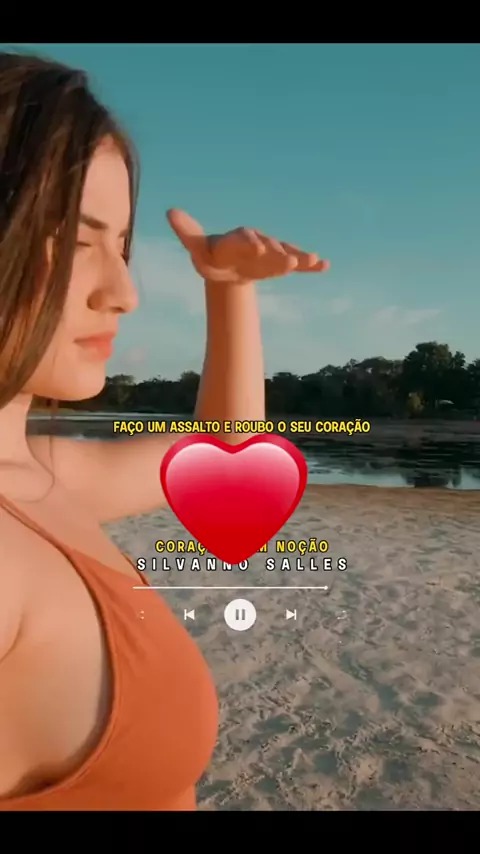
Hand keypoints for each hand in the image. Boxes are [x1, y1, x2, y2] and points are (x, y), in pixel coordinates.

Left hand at [166, 208, 328, 283]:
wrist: (226, 267)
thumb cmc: (211, 256)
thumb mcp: (197, 248)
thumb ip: (188, 232)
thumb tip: (170, 211)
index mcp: (237, 238)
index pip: (244, 238)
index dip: (249, 242)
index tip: (256, 248)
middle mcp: (258, 242)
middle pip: (269, 246)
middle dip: (278, 252)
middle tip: (288, 260)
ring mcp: (271, 253)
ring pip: (285, 253)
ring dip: (299, 257)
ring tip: (313, 259)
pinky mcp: (280, 264)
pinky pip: (297, 263)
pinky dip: (310, 265)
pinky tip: (324, 266)